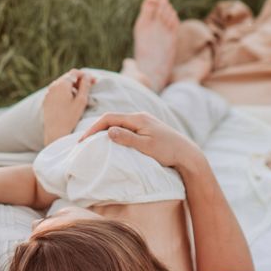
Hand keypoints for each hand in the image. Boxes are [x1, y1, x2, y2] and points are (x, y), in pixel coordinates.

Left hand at [43, 69, 95, 144]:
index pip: (75, 73)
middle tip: (90, 86)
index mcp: (62, 84)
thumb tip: (87, 76)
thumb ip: (85, 85)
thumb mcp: (81, 101)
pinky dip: (65, 92)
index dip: (86, 75)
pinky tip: (71, 100)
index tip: (94, 81)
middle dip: (79, 80)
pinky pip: (57, 91)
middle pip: (68, 77)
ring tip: (81, 94)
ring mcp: (48, 93)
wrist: (55, 132)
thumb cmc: (70, 117)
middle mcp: (53, 86)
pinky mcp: (46, 100)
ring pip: (62, 84)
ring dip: (72, 86)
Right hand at [79, 111, 201, 172]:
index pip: (109, 118)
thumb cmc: (167, 151)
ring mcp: (144, 121)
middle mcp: (140, 116)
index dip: (93, 128)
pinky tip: (110, 142)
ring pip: (118, 123)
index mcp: (137, 118)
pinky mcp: (147, 128)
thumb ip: (127, 138)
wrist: (187, 153)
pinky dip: (114, 133)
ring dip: (104, 131)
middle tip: (83, 142)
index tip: (82, 141)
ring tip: (93, 142)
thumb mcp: (146, 147)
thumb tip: (108, 131)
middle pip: (112, 119)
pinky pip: (125, 128)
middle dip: (96, 129)